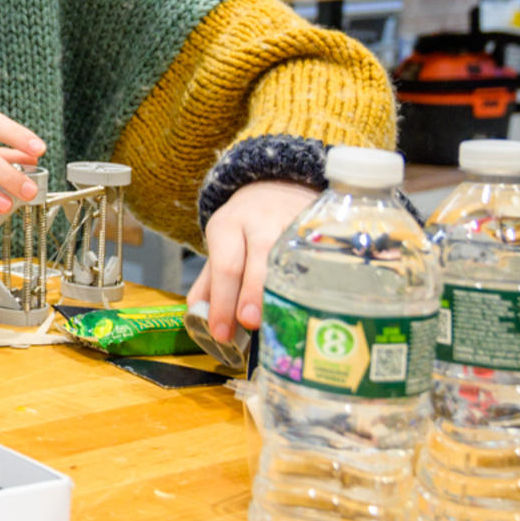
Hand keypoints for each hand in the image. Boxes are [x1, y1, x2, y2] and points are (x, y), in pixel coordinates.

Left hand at [188, 179, 320, 346]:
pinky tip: (315, 302)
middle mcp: (260, 222)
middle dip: (253, 292)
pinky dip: (316, 279)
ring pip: (292, 256)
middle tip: (250, 322)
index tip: (221, 333)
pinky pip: (319, 255)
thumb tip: (200, 319)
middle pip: (258, 258)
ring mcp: (292, 222)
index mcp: (227, 226)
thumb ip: (210, 282)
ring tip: (284, 318)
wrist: (275, 187)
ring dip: (288, 289)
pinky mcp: (319, 228)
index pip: (224, 266)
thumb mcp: (220, 245)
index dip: (221, 301)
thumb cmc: (244, 227)